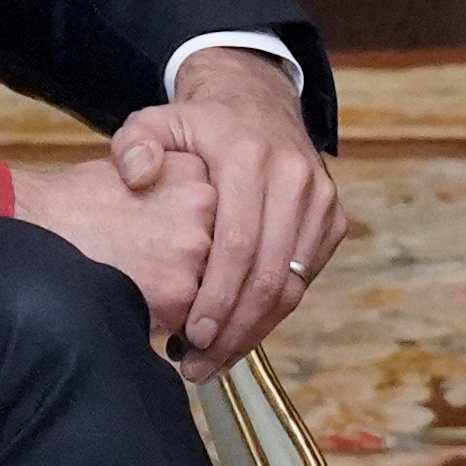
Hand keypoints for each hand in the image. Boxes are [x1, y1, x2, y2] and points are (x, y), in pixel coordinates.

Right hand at [0, 147, 218, 347]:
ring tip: (141, 279)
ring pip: (213, 289)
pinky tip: (135, 297)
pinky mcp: (179, 292)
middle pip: (225, 253)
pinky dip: (169, 321)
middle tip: (151, 264)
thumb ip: (181, 193)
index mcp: (197, 171)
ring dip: (189, 298)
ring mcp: (195, 249)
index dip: (198, 239)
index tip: (170, 242)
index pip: (226, 217)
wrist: (31, 226)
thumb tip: (217, 226)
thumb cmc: (76, 205)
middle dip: (197, 269)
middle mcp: (205, 206)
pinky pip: (191, 321)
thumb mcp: (137, 173)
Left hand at [115, 45, 338, 375]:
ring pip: (293, 285)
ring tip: (215, 361)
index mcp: (249, 159)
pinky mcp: (332, 218)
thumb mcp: (156, 121)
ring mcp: (320, 199)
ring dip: (255, 331)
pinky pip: (307, 279)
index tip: (191, 335)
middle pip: (269, 275)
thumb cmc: (199, 125)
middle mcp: (294, 179)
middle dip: (235, 329)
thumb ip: (134, 145)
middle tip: (199, 364)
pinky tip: (241, 334)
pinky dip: (275, 313)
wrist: (257, 101)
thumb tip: (137, 178)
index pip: (237, 244)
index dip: (216, 297)